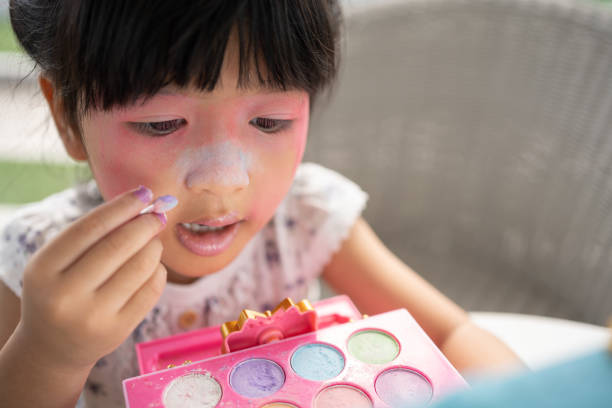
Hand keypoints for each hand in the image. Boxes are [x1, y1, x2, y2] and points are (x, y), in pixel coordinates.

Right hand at [16, 186, 174, 370]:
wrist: (53, 347)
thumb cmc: (60, 290)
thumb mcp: (58, 263)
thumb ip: (91, 235)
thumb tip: (142, 203)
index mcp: (43, 270)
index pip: (90, 228)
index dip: (121, 207)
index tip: (144, 193)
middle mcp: (65, 296)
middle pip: (118, 246)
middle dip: (145, 224)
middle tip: (158, 214)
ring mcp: (92, 317)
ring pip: (140, 267)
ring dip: (154, 246)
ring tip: (153, 241)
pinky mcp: (118, 331)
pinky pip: (151, 289)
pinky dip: (158, 270)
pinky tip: (153, 266)